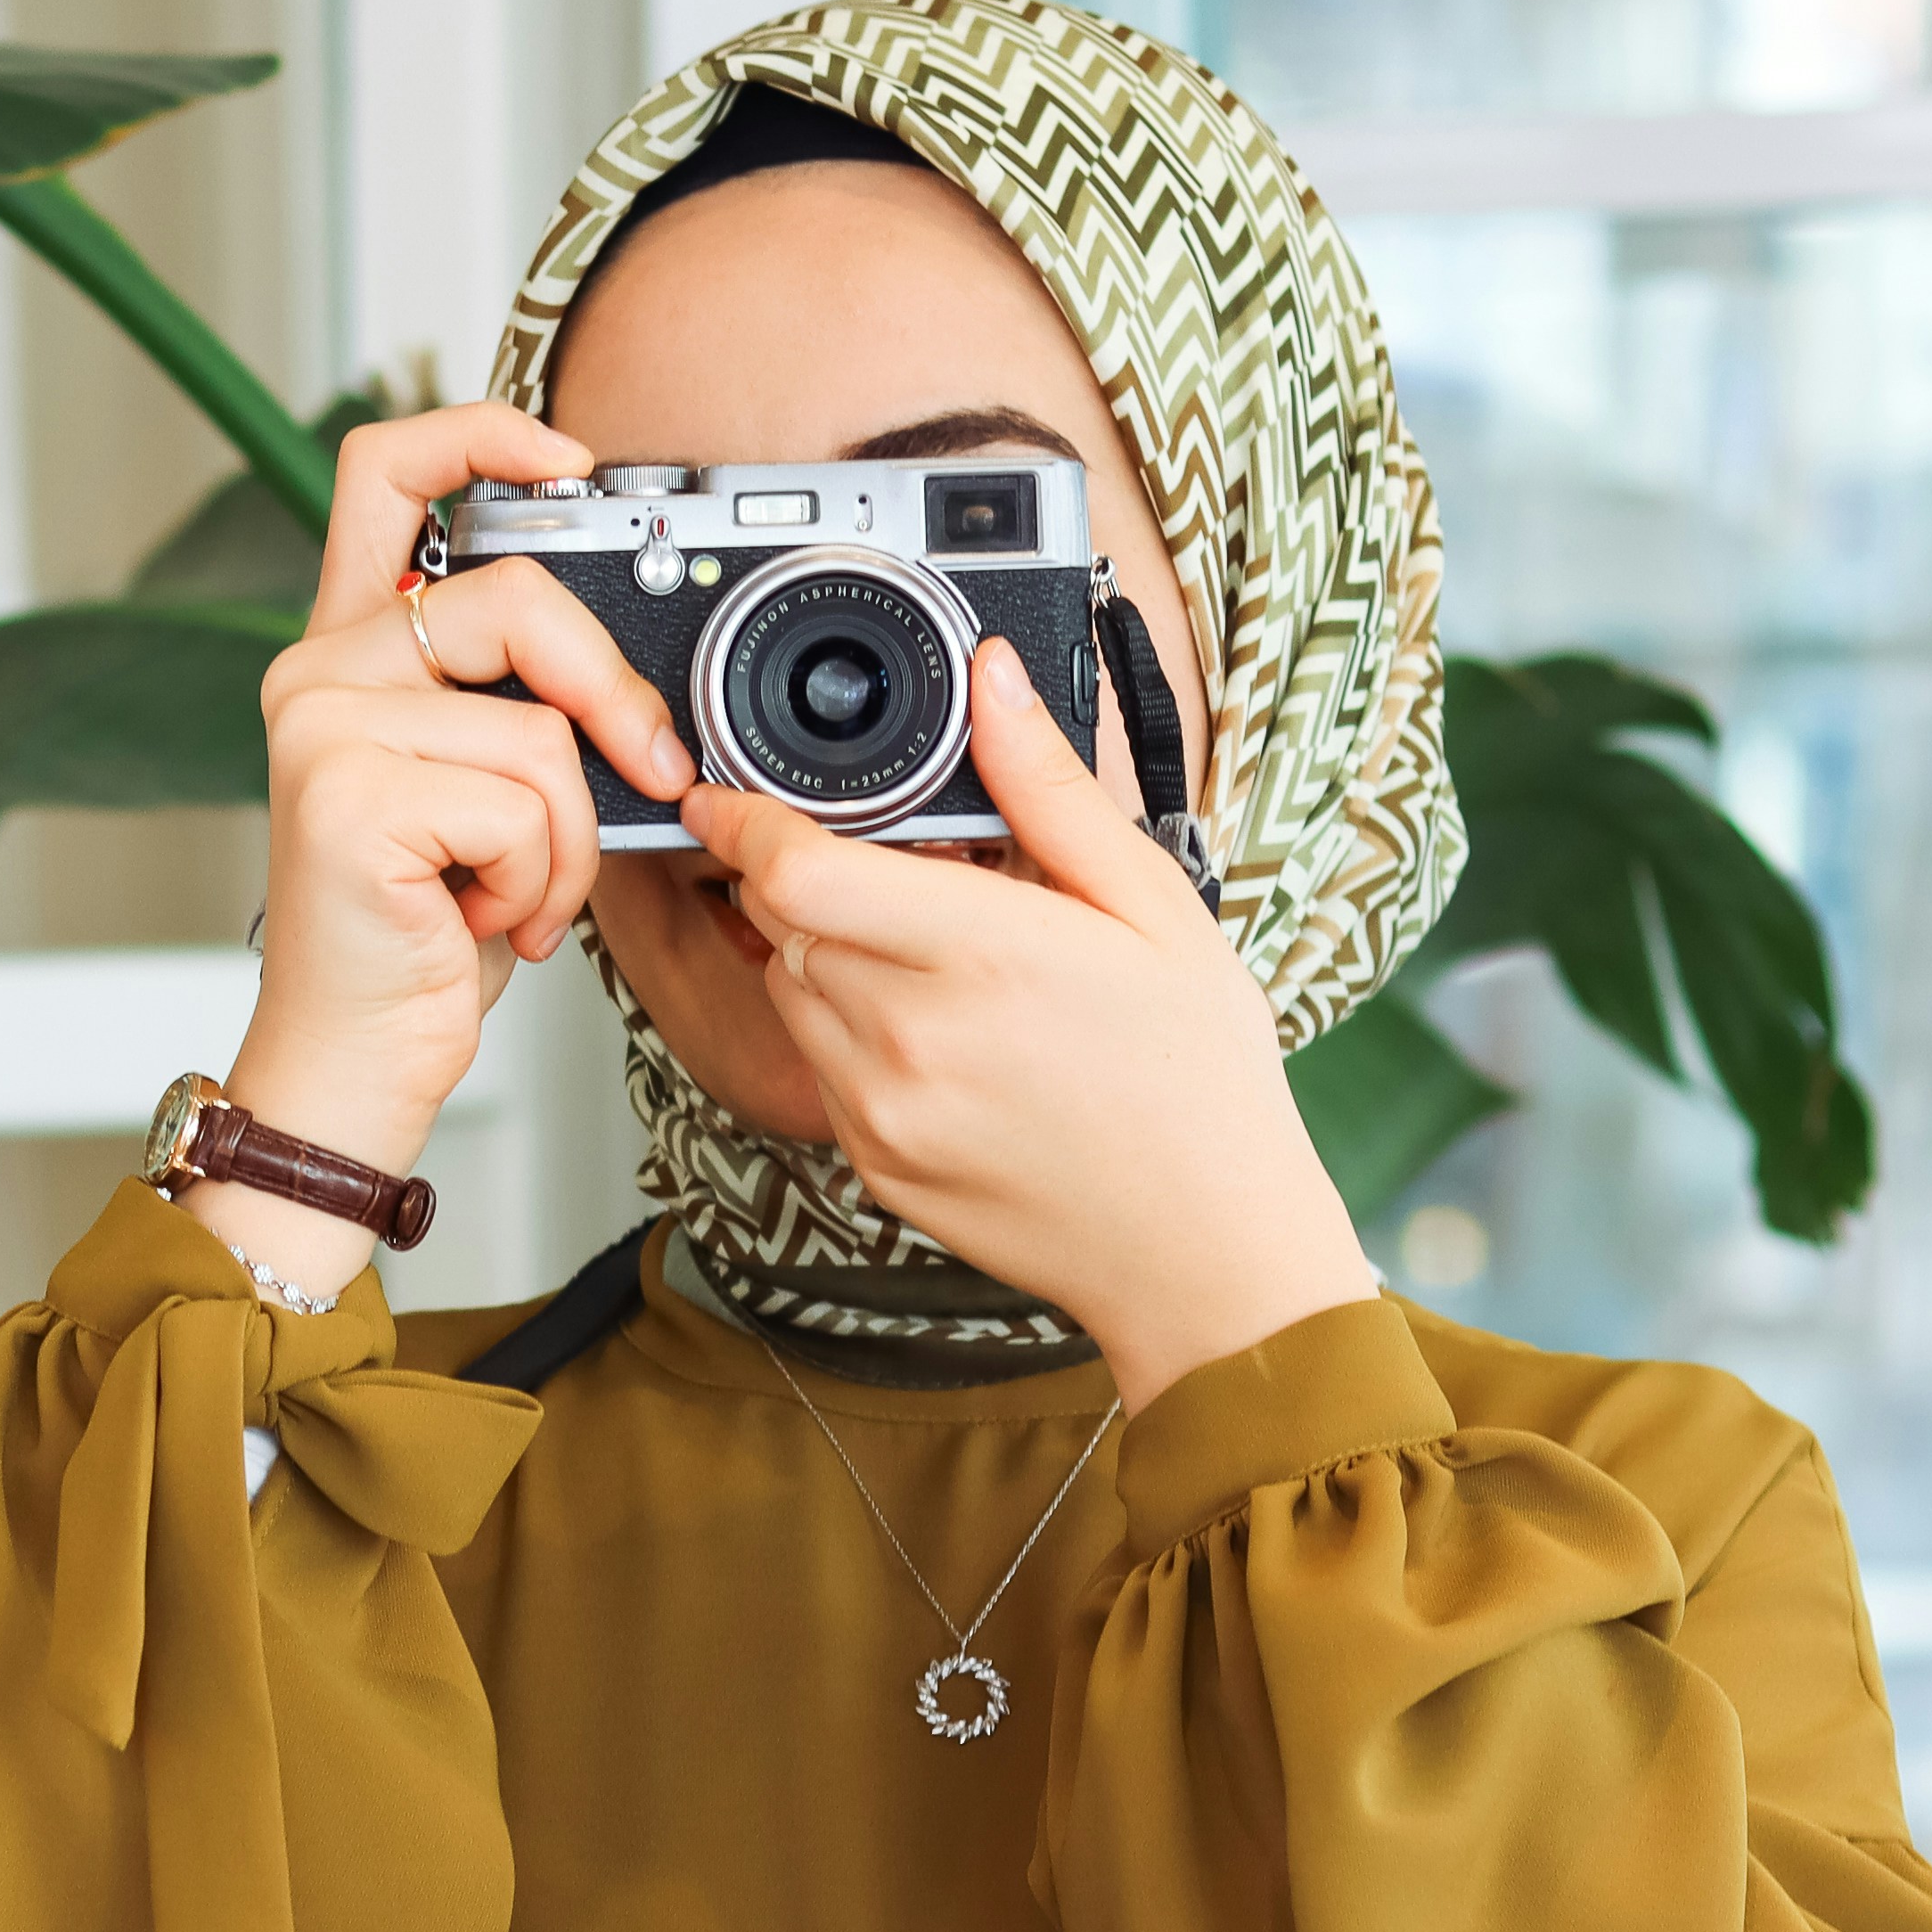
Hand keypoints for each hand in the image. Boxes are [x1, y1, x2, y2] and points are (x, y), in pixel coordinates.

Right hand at [200, 406, 696, 1296]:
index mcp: (349, 650)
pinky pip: (521, 802)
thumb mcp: (489, 793)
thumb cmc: (425, 935)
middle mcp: (317, 672)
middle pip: (512, 598)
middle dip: (608, 691)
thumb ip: (523, 702)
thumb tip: (635, 676)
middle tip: (643, 769)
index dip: (482, 432)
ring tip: (516, 892)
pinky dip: (541, 878)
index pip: (388, 471)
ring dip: (569, 836)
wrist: (355, 1061)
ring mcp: (320, 729)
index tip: (569, 459)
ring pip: (537, 729)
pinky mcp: (346, 796)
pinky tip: (487, 922)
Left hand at [685, 633, 1368, 1403]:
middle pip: (780, 919)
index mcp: (981, 955)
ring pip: (788, 987)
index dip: (746, 819)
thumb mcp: (1152, 907)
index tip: (729, 793)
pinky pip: (816, 1063)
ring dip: (824, 951)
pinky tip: (942, 1034)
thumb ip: (1049, 789)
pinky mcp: (871, 1164)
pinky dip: (847, 1028)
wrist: (1202, 1252)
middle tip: (897, 871)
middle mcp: (910, 1037)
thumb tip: (992, 679)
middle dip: (807, 876)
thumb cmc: (1198, 1079)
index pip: (793, 869)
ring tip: (934, 957)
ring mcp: (881, 1111)